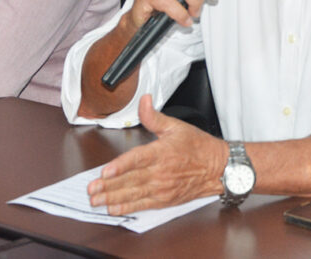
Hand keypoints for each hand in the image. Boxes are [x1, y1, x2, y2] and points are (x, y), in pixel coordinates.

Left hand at [87, 94, 226, 213]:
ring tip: (96, 201)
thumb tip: (143, 100)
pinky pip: (143, 205)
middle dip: (108, 186)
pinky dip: (128, 208)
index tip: (105, 172)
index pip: (137, 159)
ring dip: (113, 198)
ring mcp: (163, 188)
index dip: (120, 166)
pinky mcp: (166, 200)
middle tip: (91, 190)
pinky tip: (114, 209)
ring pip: (134, 195)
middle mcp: (161, 172)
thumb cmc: (199, 147)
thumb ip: (154, 116)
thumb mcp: (176, 126)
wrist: (219, 168)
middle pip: (131, 180)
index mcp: (162, 152)